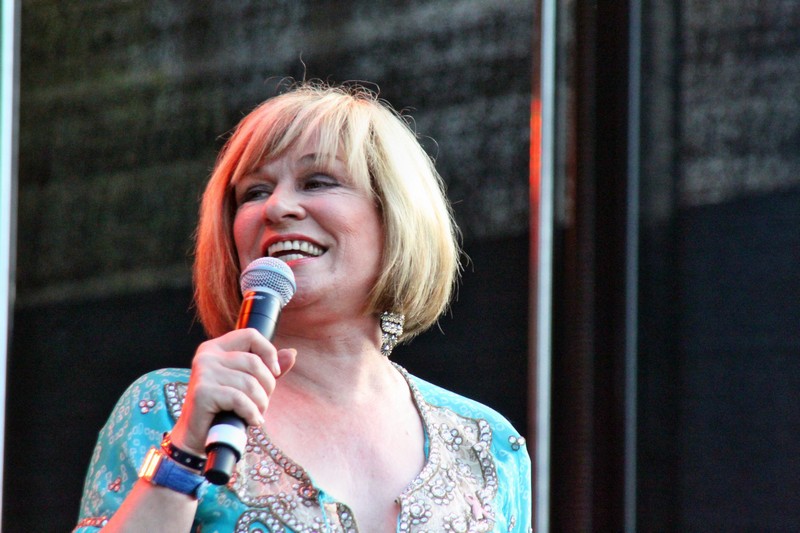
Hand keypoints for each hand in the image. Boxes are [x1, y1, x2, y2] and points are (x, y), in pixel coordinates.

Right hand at [168, 328, 295, 456]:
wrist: (196, 437)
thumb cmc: (223, 409)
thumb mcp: (248, 384)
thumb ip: (268, 369)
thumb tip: (292, 354)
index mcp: (216, 348)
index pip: (251, 335)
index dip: (269, 352)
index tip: (275, 373)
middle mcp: (206, 355)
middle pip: (254, 362)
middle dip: (267, 386)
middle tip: (262, 403)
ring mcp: (203, 372)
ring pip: (249, 383)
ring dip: (260, 404)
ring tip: (256, 414)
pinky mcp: (202, 392)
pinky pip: (239, 399)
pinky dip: (251, 413)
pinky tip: (251, 421)